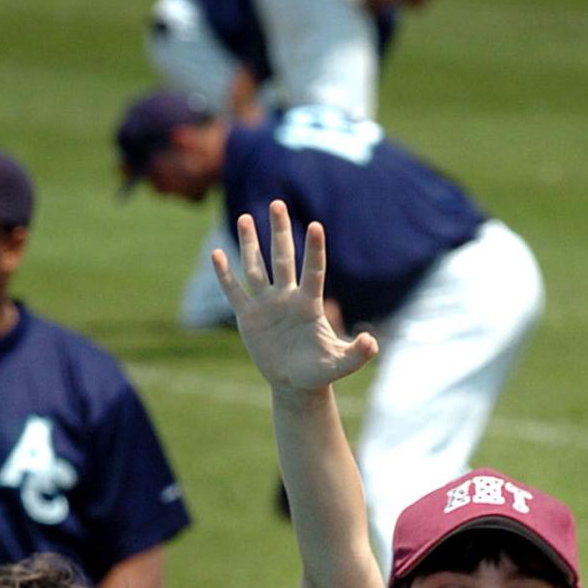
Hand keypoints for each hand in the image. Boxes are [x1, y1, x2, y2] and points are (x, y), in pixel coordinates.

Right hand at [213, 200, 377, 394]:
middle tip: (277, 204)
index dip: (314, 250)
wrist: (295, 384)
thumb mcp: (339, 365)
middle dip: (280, 232)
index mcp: (309, 304)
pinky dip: (225, 275)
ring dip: (250, 244)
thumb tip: (372, 343)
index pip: (313, 271)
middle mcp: (287, 297)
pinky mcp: (248, 317)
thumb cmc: (319, 372)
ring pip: (256, 268)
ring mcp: (266, 304)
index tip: (316, 226)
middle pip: (282, 259)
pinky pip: (235, 291)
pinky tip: (216, 254)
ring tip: (245, 217)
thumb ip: (357, 354)